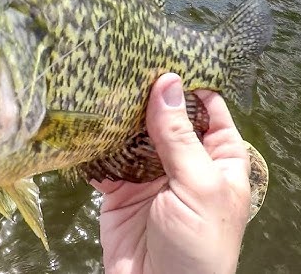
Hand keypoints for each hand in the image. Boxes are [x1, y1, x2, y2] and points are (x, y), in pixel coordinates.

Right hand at [94, 73, 250, 273]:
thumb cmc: (198, 244)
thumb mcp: (197, 185)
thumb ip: (179, 136)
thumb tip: (167, 82)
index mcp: (217, 159)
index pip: (206, 109)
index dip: (187, 85)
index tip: (161, 56)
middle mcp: (183, 162)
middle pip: (164, 117)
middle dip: (144, 96)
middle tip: (118, 64)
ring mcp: (149, 176)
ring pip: (131, 135)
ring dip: (116, 118)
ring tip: (97, 88)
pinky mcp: (119, 191)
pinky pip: (105, 162)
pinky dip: (94, 147)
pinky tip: (83, 126)